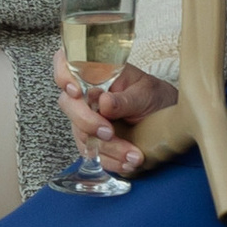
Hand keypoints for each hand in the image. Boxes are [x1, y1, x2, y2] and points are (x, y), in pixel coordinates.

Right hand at [54, 41, 178, 175]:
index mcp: (97, 72)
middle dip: (87, 122)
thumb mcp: (145, 93)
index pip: (66, 64)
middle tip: (110, 133)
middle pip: (69, 104)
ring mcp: (85, 117)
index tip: (76, 92)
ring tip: (133, 156)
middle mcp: (85, 94)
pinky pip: (91, 152)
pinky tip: (127, 163)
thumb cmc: (153, 96)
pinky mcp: (91, 139)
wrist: (164, 118)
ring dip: (107, 148)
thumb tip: (103, 102)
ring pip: (81, 133)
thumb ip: (124, 99)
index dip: (63, 75)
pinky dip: (110, 160)